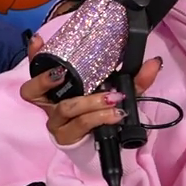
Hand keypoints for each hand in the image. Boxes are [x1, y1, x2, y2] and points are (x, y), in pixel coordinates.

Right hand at [17, 34, 161, 147]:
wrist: (111, 145)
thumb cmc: (105, 112)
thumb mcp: (119, 91)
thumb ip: (134, 77)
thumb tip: (154, 62)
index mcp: (57, 88)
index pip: (36, 68)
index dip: (34, 54)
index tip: (39, 41)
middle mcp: (50, 104)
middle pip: (31, 92)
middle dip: (45, 80)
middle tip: (63, 73)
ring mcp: (56, 122)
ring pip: (65, 108)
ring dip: (91, 101)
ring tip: (113, 98)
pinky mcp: (66, 137)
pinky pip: (80, 125)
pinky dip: (99, 117)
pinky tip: (115, 114)